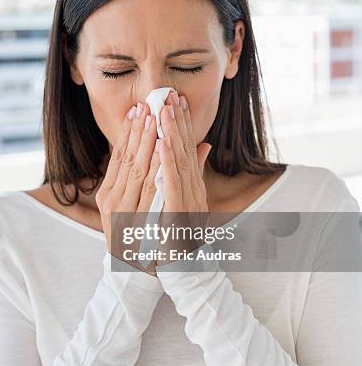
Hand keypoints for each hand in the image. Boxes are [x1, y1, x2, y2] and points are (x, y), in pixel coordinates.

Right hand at [95, 102, 160, 276]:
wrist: (134, 273)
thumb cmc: (139, 238)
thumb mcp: (139, 206)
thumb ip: (145, 180)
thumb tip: (154, 157)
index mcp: (110, 193)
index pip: (120, 157)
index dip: (129, 133)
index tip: (138, 111)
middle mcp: (111, 198)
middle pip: (125, 157)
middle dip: (137, 130)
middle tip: (145, 105)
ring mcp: (119, 209)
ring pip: (135, 168)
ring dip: (145, 141)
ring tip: (152, 118)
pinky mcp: (132, 219)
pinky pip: (146, 188)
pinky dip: (154, 166)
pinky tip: (161, 149)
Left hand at [156, 91, 211, 263]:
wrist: (187, 270)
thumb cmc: (183, 238)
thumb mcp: (190, 202)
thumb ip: (195, 174)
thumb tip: (203, 145)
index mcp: (192, 187)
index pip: (187, 150)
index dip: (182, 124)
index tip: (176, 101)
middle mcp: (192, 190)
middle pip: (185, 150)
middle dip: (178, 121)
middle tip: (171, 95)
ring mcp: (186, 201)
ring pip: (179, 161)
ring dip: (173, 134)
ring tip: (166, 110)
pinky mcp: (178, 212)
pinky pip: (172, 183)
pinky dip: (168, 161)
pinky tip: (163, 142)